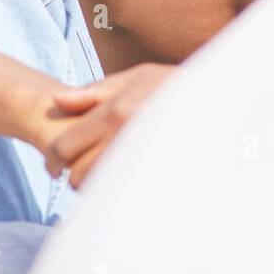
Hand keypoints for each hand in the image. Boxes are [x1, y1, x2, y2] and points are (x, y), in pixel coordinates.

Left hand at [43, 63, 174, 188]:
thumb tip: (59, 101)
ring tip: (106, 170)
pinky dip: (118, 192)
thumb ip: (95, 91)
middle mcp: (125, 137)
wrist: (218, 99)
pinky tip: (125, 178)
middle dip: (75, 173)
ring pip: (98, 190)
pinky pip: (123, 197)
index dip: (55, 158)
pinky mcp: (158, 177)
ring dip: (96, 184)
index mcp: (115, 112)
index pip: (64, 148)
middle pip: (77, 176)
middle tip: (83, 165)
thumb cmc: (173, 83)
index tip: (57, 162)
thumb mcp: (136, 77)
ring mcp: (142, 159)